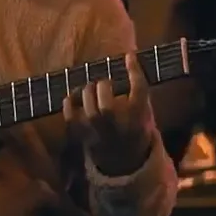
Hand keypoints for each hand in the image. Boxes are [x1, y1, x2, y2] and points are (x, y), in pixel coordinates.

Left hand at [63, 54, 154, 176]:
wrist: (126, 160)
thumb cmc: (134, 125)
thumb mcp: (145, 109)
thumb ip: (138, 86)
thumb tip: (128, 55)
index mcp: (140, 119)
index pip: (140, 92)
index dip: (135, 71)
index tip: (129, 55)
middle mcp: (121, 129)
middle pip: (108, 108)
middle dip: (103, 87)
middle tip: (104, 83)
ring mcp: (101, 136)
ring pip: (91, 113)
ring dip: (88, 93)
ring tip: (90, 88)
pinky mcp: (84, 138)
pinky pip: (71, 119)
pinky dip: (70, 103)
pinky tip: (74, 95)